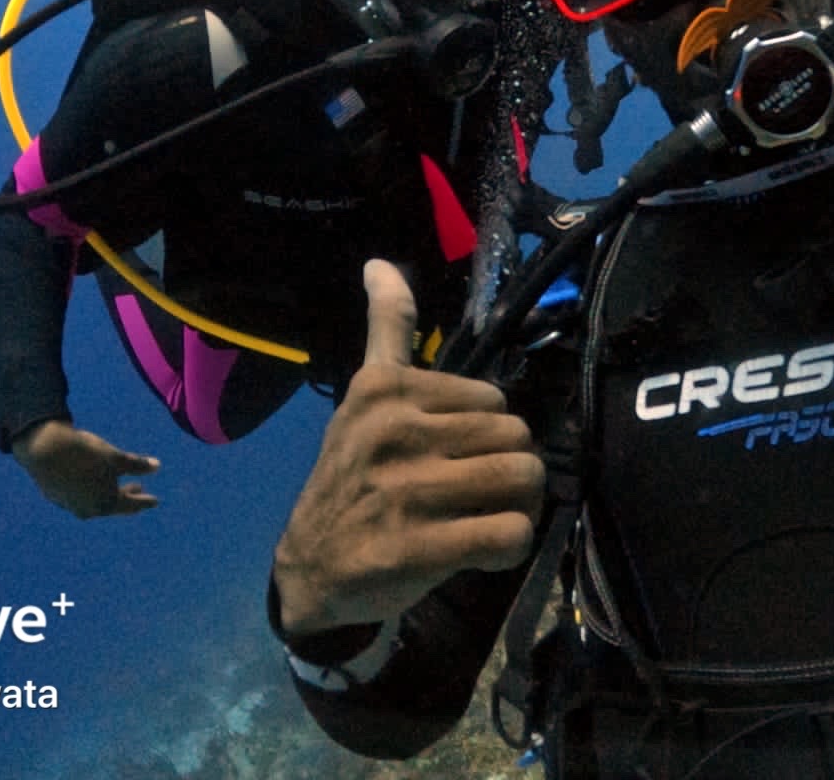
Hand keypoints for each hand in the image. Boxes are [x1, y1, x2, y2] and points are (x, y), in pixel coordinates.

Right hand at [12, 420, 160, 519]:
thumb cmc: (85, 453)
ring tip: (116, 483)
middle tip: (138, 488)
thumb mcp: (116, 457)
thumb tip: (157, 466)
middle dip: (127, 496)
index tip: (155, 501)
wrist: (44, 449)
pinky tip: (91, 480)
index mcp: (105, 503)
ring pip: (95, 501)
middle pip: (113, 504)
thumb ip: (137, 465)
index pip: (131, 504)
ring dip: (108, 492)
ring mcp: (70, 505)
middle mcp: (88, 510)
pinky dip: (91, 489)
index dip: (144, 501)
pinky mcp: (57, 496)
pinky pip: (80, 496)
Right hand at [272, 258, 544, 637]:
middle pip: (516, 436)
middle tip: (479, 494)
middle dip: (511, 468)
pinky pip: (511, 533)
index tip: (456, 455)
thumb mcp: (365, 398)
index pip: (494, 399)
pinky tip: (482, 551)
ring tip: (488, 517)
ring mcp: (405, 491)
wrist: (310, 571)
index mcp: (385, 390)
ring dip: (519, 505)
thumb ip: (387, 330)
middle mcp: (394, 432)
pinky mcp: (417, 548)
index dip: (487, 431)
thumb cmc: (353, 478)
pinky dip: (510, 547)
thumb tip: (381, 262)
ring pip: (523, 478)